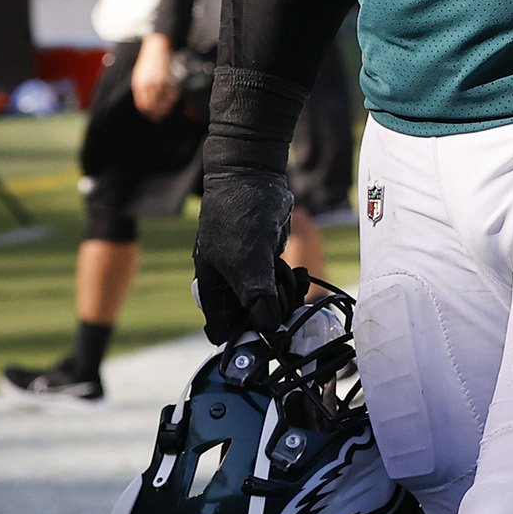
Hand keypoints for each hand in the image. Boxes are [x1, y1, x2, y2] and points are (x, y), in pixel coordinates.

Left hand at [132, 34, 179, 118]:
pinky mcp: (167, 77)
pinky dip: (174, 97)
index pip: (142, 105)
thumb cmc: (150, 60)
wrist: (156, 46)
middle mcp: (146, 85)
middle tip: (165, 115)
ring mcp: (157, 82)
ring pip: (163, 101)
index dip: (149, 113)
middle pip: (152, 106)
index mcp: (138, 85)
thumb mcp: (141, 75)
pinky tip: (176, 96)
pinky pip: (171, 92)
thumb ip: (144, 87)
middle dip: (159, 113)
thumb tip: (149, 100)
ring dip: (168, 106)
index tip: (155, 117)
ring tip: (172, 106)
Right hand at [191, 167, 306, 342]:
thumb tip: (268, 329)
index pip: (223, 330)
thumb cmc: (239, 214)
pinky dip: (294, 283)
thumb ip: (256, 296)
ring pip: (271, 304)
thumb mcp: (247, 259)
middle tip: (281, 293)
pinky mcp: (268, 264)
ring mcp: (250, 274)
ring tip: (288, 274)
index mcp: (212, 288)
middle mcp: (229, 285)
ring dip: (286, 295)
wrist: (255, 177)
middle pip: (253, 320)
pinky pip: (283, 286)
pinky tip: (300, 272)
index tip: (267, 333)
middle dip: (272, 311)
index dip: (243, 336)